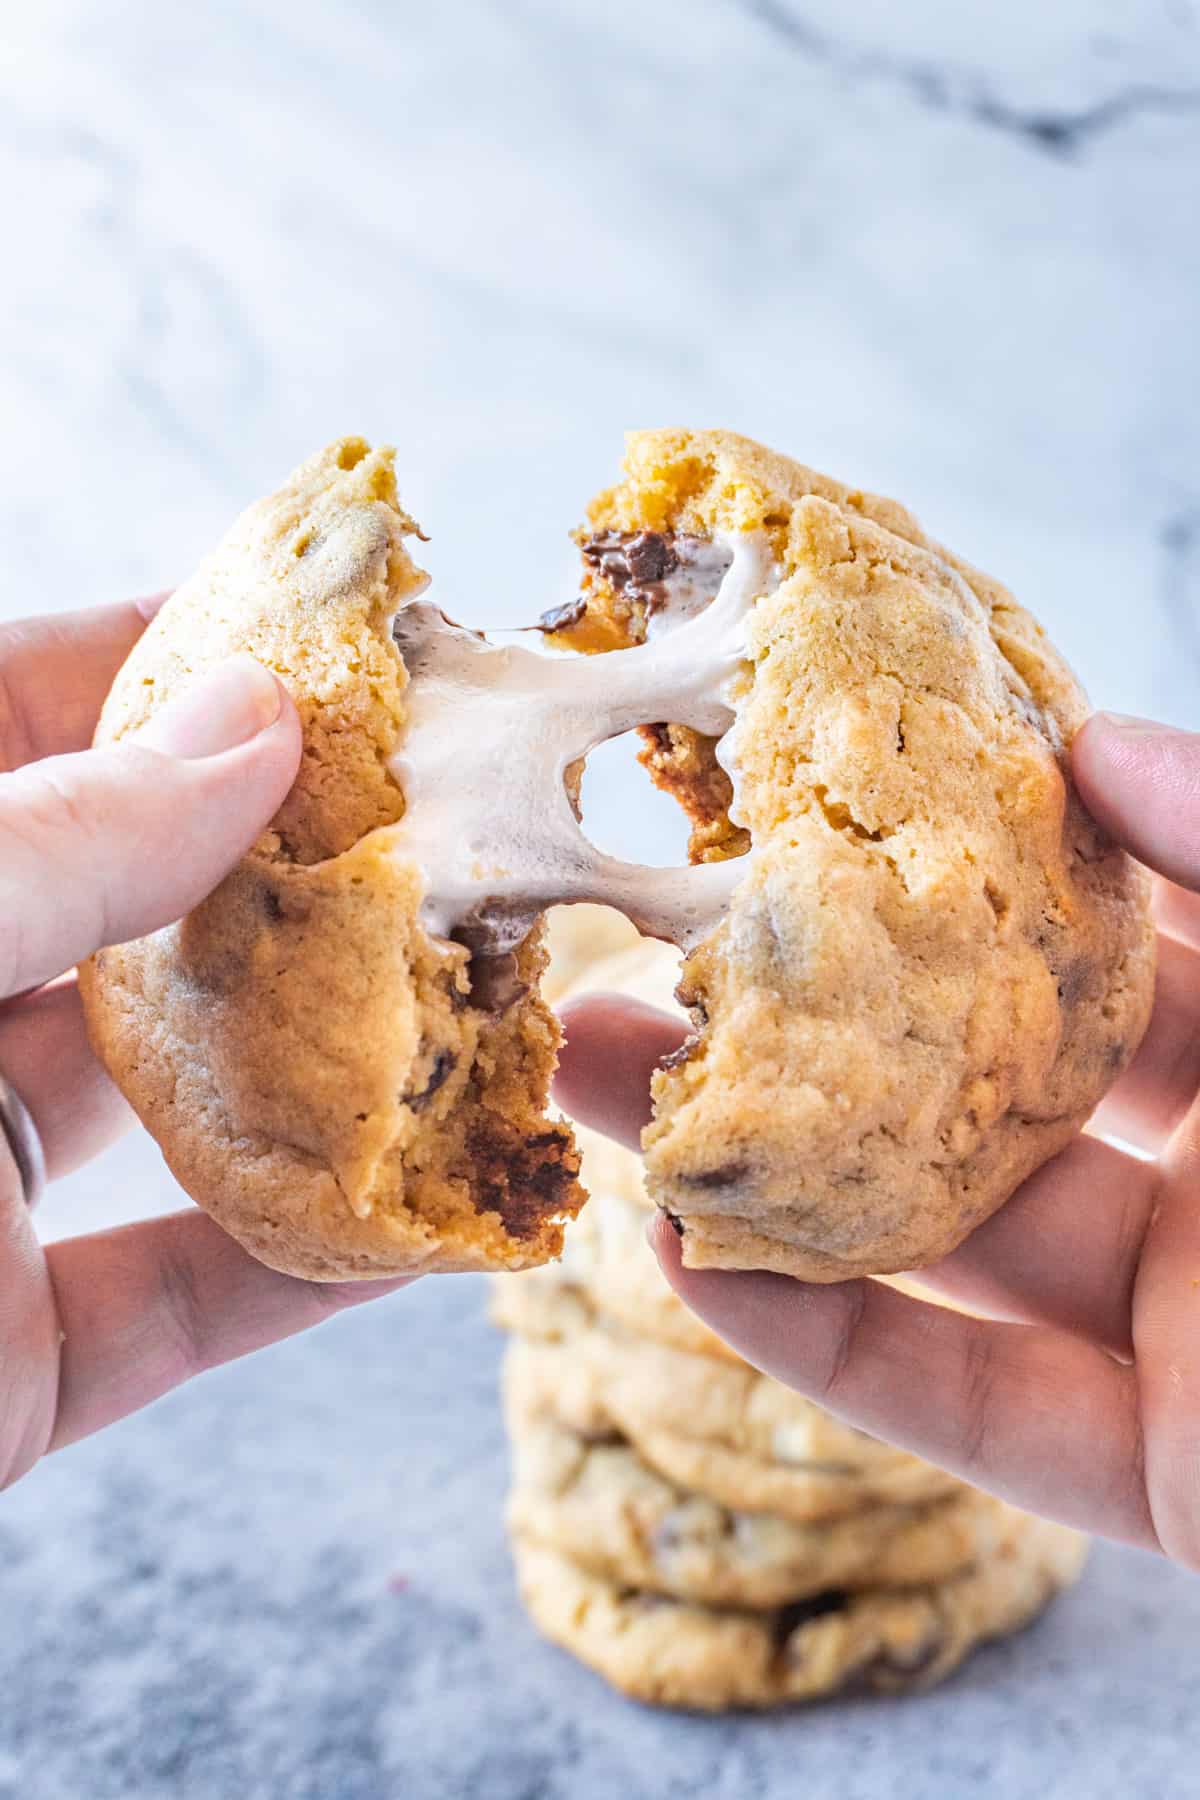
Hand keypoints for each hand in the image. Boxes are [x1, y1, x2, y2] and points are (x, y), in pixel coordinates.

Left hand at [0, 600, 411, 1489]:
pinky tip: (432, 1219)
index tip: (332, 636)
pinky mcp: (1, 1363)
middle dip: (289, 863)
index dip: (168, 663)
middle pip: (126, 909)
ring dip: (329, 1069)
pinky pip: (181, 1297)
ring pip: (172, 1107)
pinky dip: (307, 1267)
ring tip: (481, 1001)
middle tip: (453, 815)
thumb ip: (44, 845)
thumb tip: (248, 722)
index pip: (10, 717)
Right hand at [555, 714, 1199, 1566]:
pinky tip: (691, 1260)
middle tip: (648, 929)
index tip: (814, 791)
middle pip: (990, 1074)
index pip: (1112, 920)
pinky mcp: (1172, 1479)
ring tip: (595, 1078)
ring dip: (771, 1167)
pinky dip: (833, 1345)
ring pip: (955, 1240)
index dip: (964, 852)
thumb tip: (1094, 738)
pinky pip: (979, 1407)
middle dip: (814, 1008)